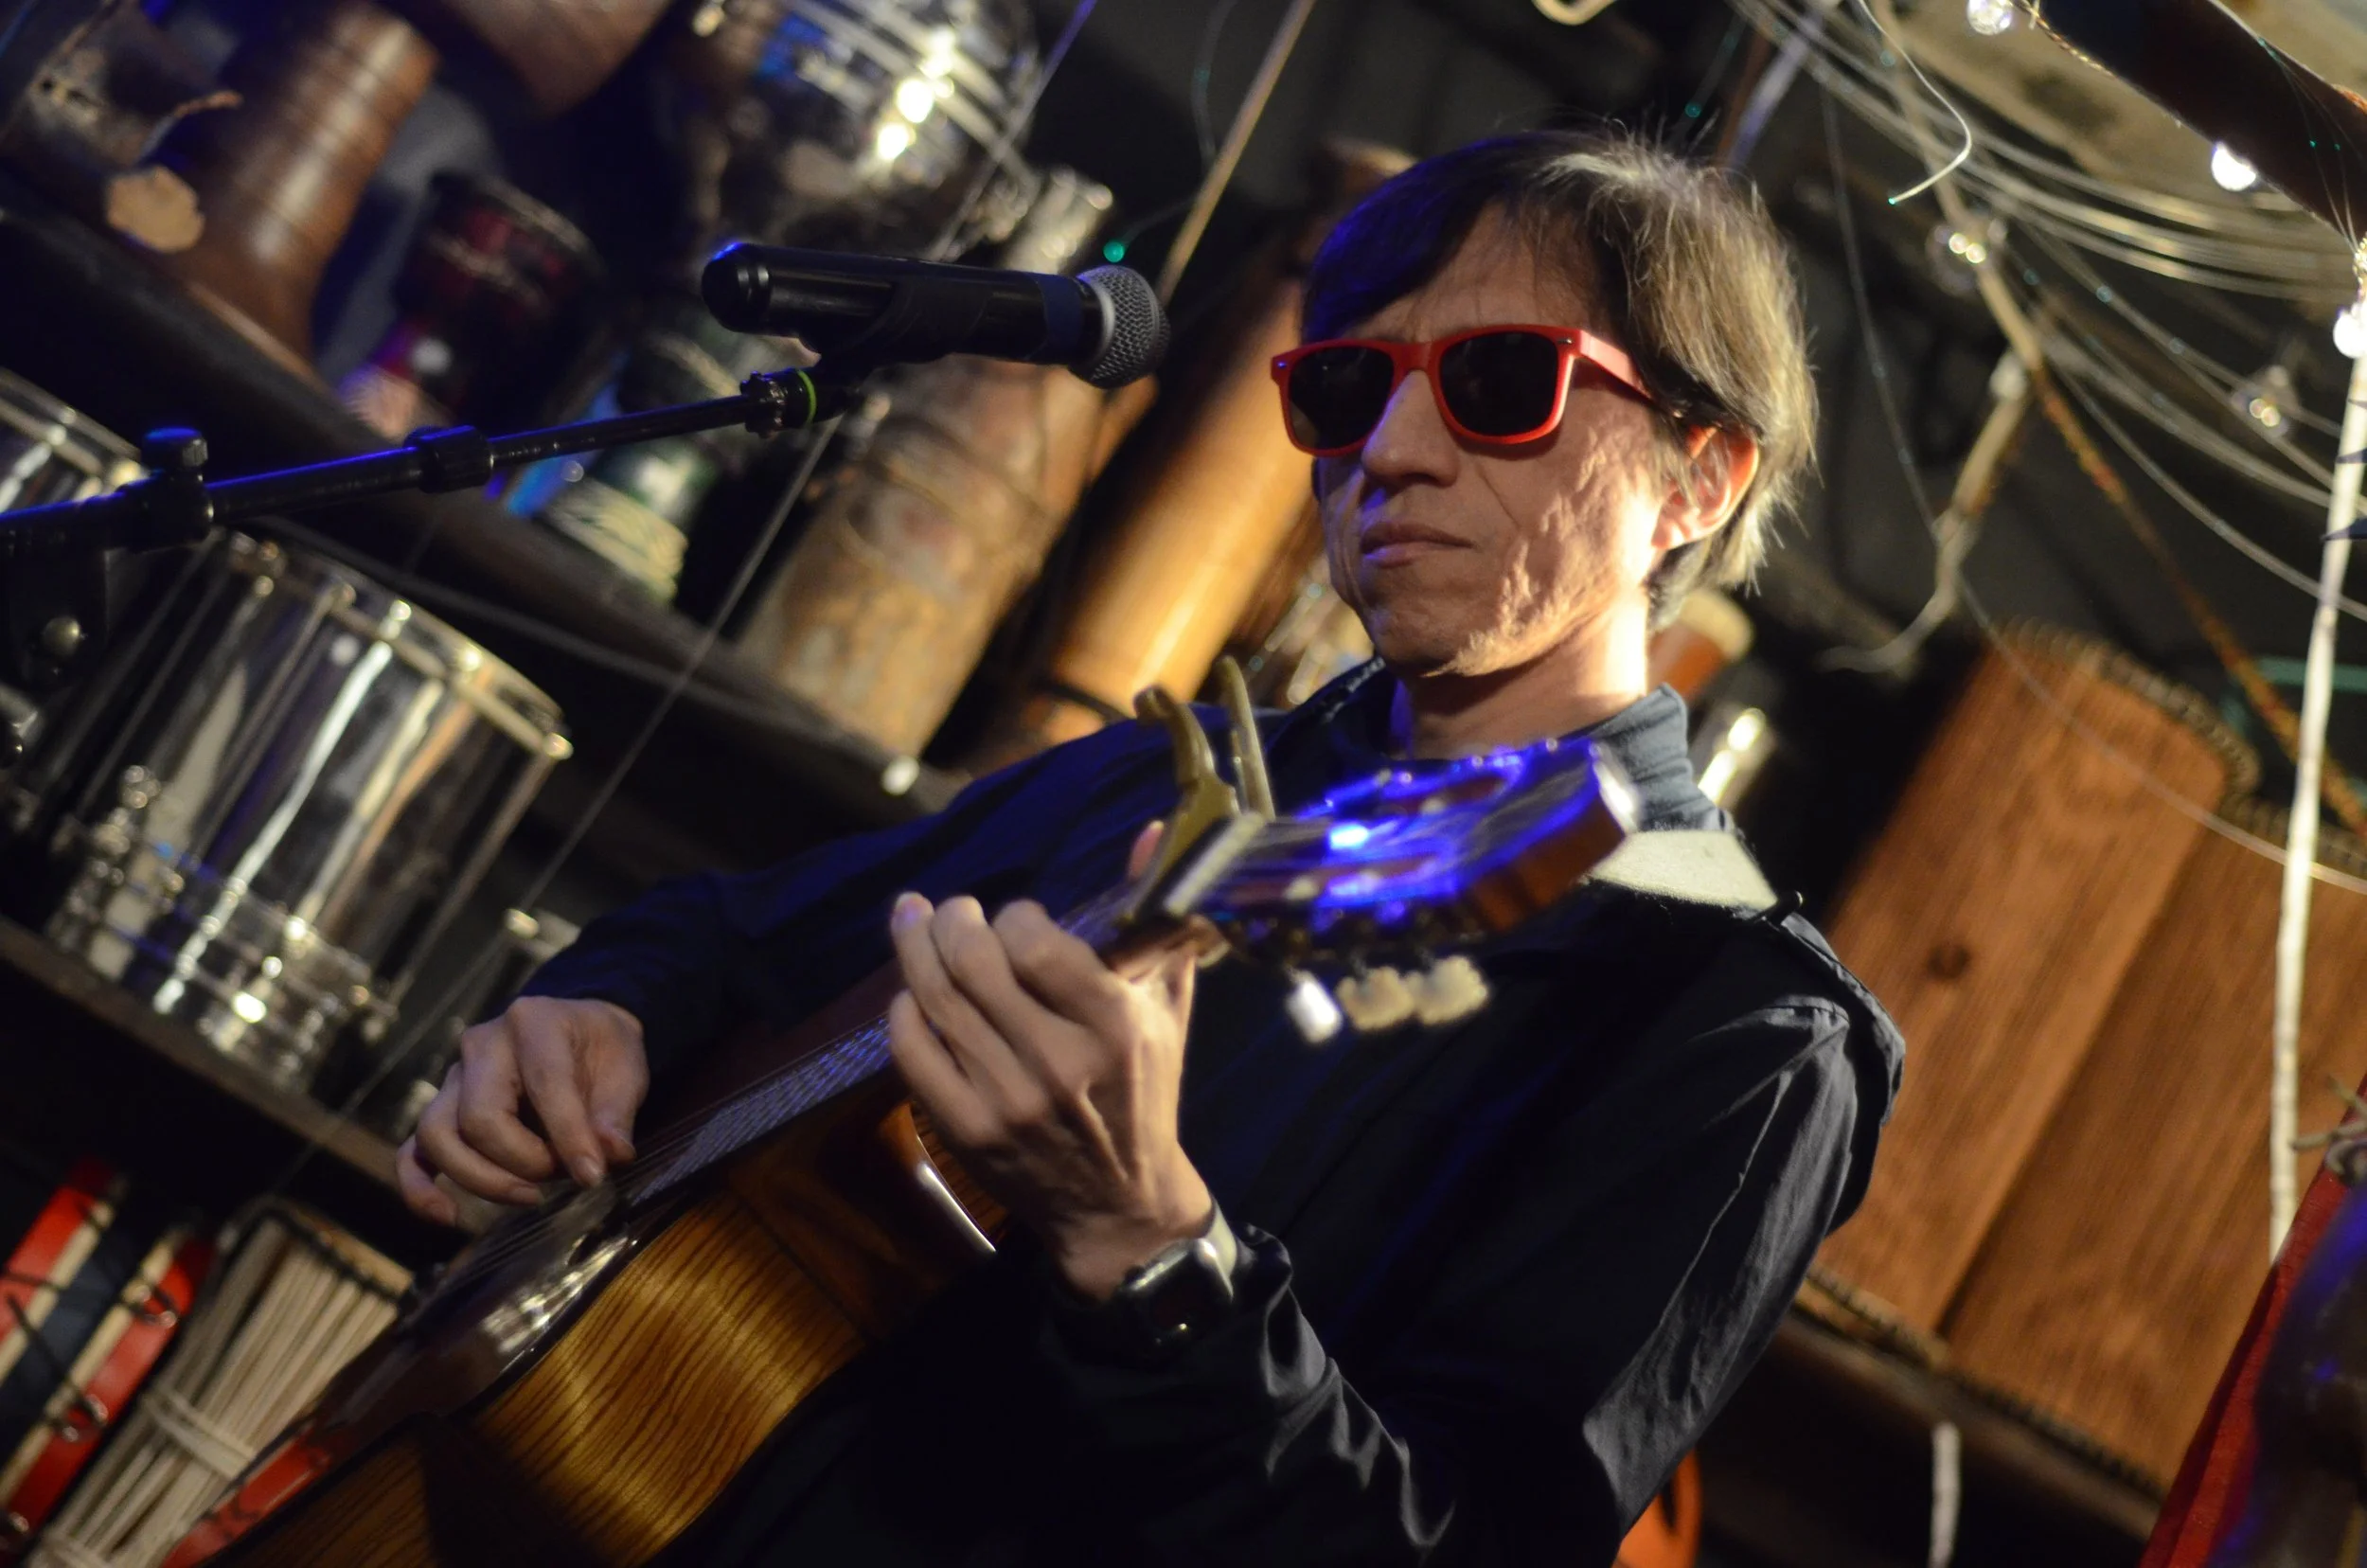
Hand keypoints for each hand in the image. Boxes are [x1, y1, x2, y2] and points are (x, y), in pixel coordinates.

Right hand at [396, 995, 648, 1226]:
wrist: (577, 1030)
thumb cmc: (600, 1050)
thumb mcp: (627, 1069)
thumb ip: (615, 1114)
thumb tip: (609, 1155)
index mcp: (534, 1022)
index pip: (544, 1084)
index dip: (569, 1136)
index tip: (593, 1176)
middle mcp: (482, 1046)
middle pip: (479, 1116)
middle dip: (523, 1161)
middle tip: (562, 1173)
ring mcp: (453, 1078)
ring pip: (436, 1136)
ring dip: (482, 1179)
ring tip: (530, 1195)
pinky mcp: (441, 1112)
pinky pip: (411, 1153)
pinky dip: (420, 1189)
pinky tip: (447, 1216)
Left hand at [885, 828, 1209, 1300]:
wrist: (1120, 1203)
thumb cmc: (1147, 1090)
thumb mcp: (1166, 1006)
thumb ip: (1154, 920)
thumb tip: (1153, 831)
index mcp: (1112, 1024)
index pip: (1034, 942)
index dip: (1014, 916)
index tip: (1017, 918)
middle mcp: (1056, 1061)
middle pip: (972, 963)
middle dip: (950, 919)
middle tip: (949, 908)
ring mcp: (1005, 1098)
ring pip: (935, 1000)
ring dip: (914, 949)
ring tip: (911, 921)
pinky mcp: (966, 1129)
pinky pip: (913, 1053)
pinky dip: (904, 1012)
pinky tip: (912, 992)